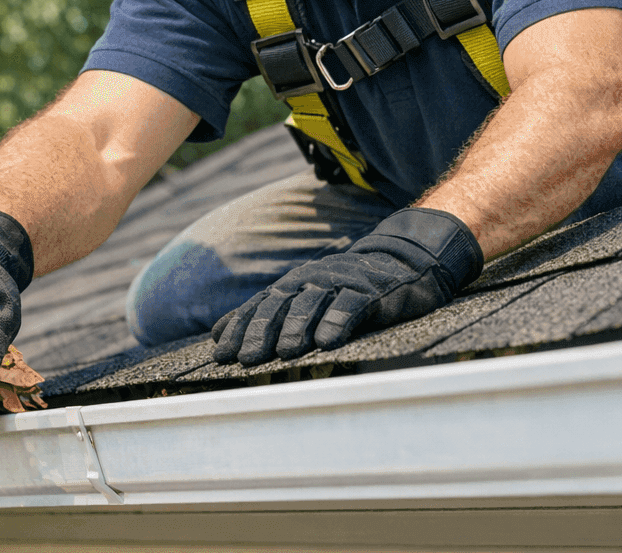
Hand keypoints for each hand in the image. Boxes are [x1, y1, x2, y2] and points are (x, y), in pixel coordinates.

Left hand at [212, 207, 482, 366]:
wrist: (404, 262)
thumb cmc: (348, 288)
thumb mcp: (305, 297)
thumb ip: (266, 314)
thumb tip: (217, 334)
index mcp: (293, 284)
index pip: (259, 306)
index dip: (239, 329)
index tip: (221, 355)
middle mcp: (312, 280)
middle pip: (280, 305)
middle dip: (260, 331)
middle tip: (246, 359)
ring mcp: (341, 283)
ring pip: (311, 303)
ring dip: (296, 328)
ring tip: (284, 354)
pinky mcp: (371, 291)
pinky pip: (351, 306)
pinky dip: (338, 322)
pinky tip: (327, 343)